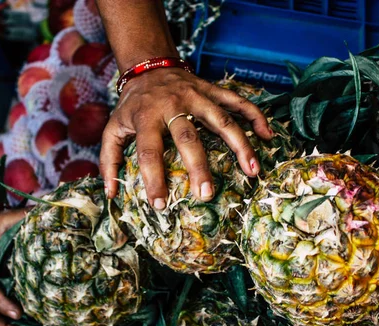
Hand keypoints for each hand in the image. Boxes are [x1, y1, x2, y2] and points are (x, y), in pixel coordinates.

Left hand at [100, 68, 273, 208]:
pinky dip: (255, 116)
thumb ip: (110, 159)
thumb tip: (111, 194)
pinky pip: (238, 101)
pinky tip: (268, 135)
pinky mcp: (212, 90)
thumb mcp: (113, 128)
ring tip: (253, 171)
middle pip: (189, 138)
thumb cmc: (132, 105)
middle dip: (199, 168)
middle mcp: (173, 105)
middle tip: (206, 196)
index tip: (160, 205)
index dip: (154, 179)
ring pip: (222, 119)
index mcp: (146, 116)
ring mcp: (197, 96)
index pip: (150, 151)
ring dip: (240, 145)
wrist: (148, 66)